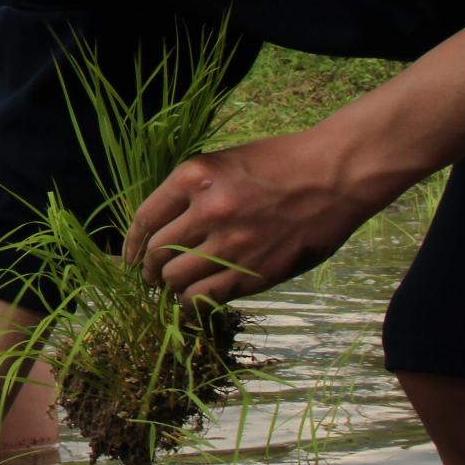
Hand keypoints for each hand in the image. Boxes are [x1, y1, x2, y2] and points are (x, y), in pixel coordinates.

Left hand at [124, 131, 377, 304]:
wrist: (334, 176)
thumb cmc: (279, 162)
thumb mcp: (222, 162)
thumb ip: (189, 192)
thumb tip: (160, 226)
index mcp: (193, 177)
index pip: (145, 219)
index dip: (131, 244)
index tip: (130, 256)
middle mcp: (208, 211)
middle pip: (158, 252)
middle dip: (148, 268)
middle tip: (150, 275)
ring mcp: (232, 244)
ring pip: (177, 279)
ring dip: (169, 286)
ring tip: (172, 287)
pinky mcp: (256, 271)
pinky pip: (208, 297)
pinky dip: (193, 302)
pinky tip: (194, 298)